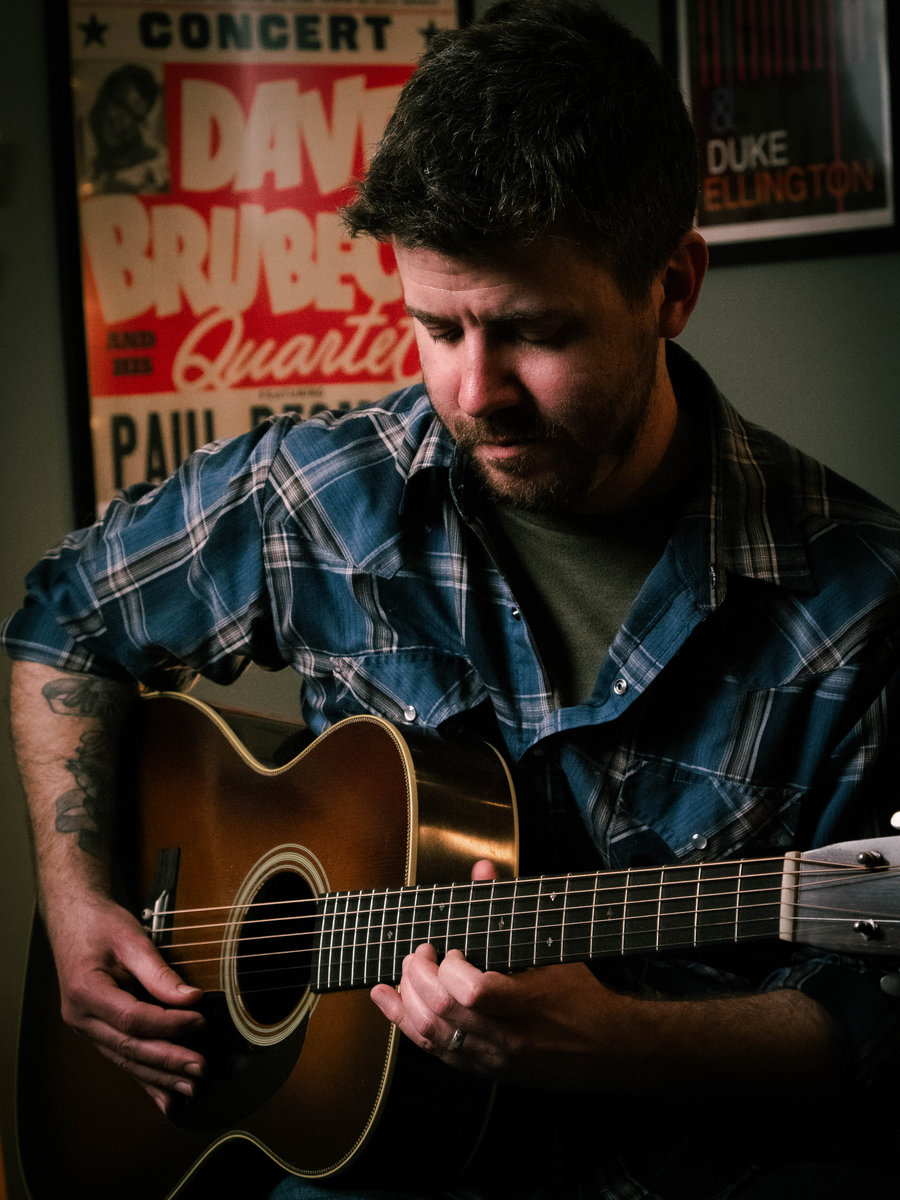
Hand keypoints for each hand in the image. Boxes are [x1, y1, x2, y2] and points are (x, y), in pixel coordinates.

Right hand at [47, 894, 205, 1113]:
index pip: (132, 1019)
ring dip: (159, 1077)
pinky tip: (165, 1098)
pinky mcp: (96, 1031)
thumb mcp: (131, 939)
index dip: (169, 1024)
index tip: (201, 1020)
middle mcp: (80, 1018)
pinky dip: (145, 1078)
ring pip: (126, 1060)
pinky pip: (122, 1058)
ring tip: (191, 1089)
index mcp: (85, 991)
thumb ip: (160, 972)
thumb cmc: (101, 925)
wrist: (74, 919)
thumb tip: (191, 999)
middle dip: (167, 1061)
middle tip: (201, 1069)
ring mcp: (86, 1029)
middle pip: (129, 1047)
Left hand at [369, 859, 626, 1089]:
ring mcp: (494, 1059)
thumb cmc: (581, 994)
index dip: (450, 967)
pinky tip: (389, 1001)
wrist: (608, 1050)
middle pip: (443, 1011)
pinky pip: (435, 1051)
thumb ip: (509, 908)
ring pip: (432, 1035)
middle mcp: (508, 1037)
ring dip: (407, 999)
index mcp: (528, 1003)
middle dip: (419, 976)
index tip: (451, 949)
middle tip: (420, 954)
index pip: (473, 991)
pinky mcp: (484, 1071)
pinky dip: (405, 1023)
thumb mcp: (551, 948)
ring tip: (405, 972)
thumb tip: (481, 869)